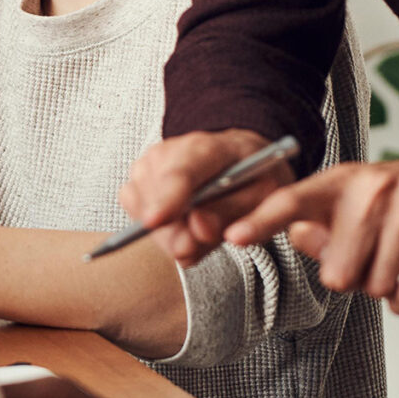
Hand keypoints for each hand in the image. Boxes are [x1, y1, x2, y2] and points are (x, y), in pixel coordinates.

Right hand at [117, 130, 289, 267]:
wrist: (238, 159)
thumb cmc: (253, 176)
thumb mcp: (264, 197)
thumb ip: (235, 214)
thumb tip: (200, 229)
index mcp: (210, 149)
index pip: (181, 172)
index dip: (166, 197)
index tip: (155, 221)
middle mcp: (171, 151)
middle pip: (155, 195)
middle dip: (170, 232)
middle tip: (192, 248)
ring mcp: (150, 163)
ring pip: (142, 207)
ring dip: (167, 232)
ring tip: (198, 230)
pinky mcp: (138, 177)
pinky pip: (134, 209)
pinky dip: (156, 228)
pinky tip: (180, 226)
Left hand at [222, 155, 398, 310]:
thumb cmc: (385, 204)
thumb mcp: (341, 207)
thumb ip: (312, 230)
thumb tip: (300, 237)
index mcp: (336, 181)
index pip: (290, 202)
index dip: (260, 222)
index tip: (232, 237)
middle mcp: (372, 186)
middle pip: (338, 273)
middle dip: (351, 277)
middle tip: (366, 255)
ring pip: (376, 285)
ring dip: (381, 285)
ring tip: (391, 258)